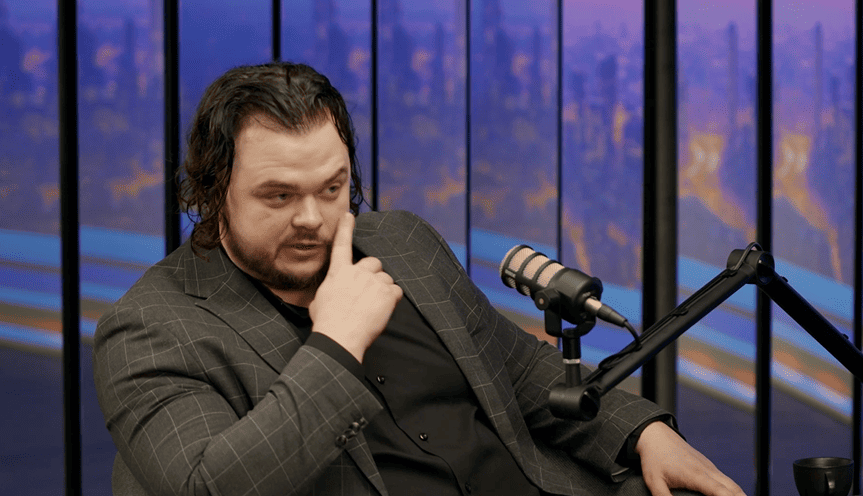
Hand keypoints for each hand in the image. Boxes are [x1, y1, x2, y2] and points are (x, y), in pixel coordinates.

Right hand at [309, 212, 402, 362]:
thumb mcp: (320, 300)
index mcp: (338, 272)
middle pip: (374, 262)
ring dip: (383, 289)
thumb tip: (335, 291)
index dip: (346, 229)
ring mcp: (373, 281)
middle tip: (368, 291)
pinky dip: (392, 300)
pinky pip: (396, 291)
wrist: (339, 336)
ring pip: (386, 278)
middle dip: (374, 274)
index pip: (342, 245)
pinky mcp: (387, 294)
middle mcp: (357, 272)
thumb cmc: (327, 322)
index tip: (349, 215)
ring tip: (373, 307)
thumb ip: (332, 289)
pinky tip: (382, 311)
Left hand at [636, 421, 746, 495]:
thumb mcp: (654, 481)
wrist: (655, 435)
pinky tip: (732, 495)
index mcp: (696, 475)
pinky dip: (733, 489)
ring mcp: (709, 466)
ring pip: (732, 484)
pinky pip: (725, 479)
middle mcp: (707, 470)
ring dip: (740, 495)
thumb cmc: (654, 457)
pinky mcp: (707, 465)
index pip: (721, 492)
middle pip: (734, 489)